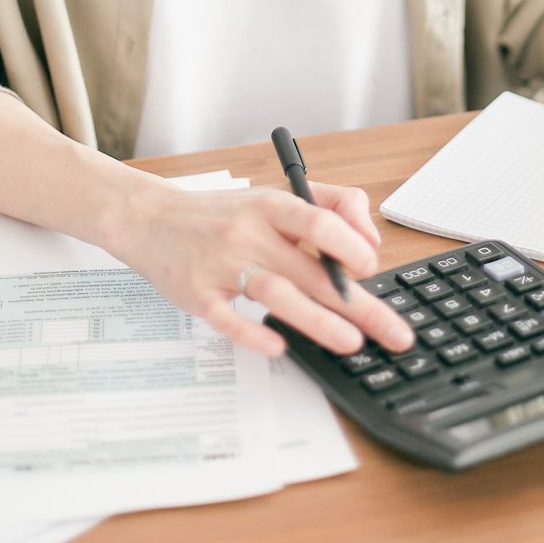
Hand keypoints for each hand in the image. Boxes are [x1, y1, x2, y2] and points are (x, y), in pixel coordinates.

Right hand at [108, 179, 414, 355]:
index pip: (321, 222)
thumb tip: (370, 242)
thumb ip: (332, 205)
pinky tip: (277, 347)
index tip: (371, 270)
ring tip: (351, 343)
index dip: (352, 247)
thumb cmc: (223, 213)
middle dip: (359, 305)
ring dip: (317, 320)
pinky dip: (252, 334)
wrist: (150, 218)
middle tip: (393, 333)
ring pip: (275, 293)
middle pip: (311, 270)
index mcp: (272, 206)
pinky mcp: (197, 294)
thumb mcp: (276, 195)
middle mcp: (248, 233)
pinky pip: (227, 318)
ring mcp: (221, 264)